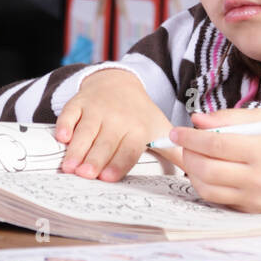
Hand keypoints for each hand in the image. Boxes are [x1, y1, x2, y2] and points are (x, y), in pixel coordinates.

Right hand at [55, 69, 182, 180]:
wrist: (119, 82)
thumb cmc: (140, 114)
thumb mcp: (160, 129)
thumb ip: (176, 153)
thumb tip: (200, 176)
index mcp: (137, 128)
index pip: (128, 148)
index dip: (118, 163)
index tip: (108, 178)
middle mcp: (117, 118)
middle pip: (105, 142)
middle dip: (95, 159)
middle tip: (85, 175)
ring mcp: (96, 110)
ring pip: (85, 131)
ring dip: (77, 149)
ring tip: (69, 167)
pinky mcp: (79, 103)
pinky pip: (69, 113)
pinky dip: (64, 125)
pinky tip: (61, 138)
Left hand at [169, 106, 260, 212]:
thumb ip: (229, 118)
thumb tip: (197, 120)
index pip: (216, 144)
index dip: (191, 138)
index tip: (176, 132)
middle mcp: (258, 178)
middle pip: (207, 169)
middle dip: (188, 154)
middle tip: (184, 144)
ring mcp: (254, 198)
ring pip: (207, 188)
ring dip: (192, 171)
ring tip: (194, 157)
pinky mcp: (251, 211)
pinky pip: (217, 199)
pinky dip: (205, 185)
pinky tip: (206, 172)